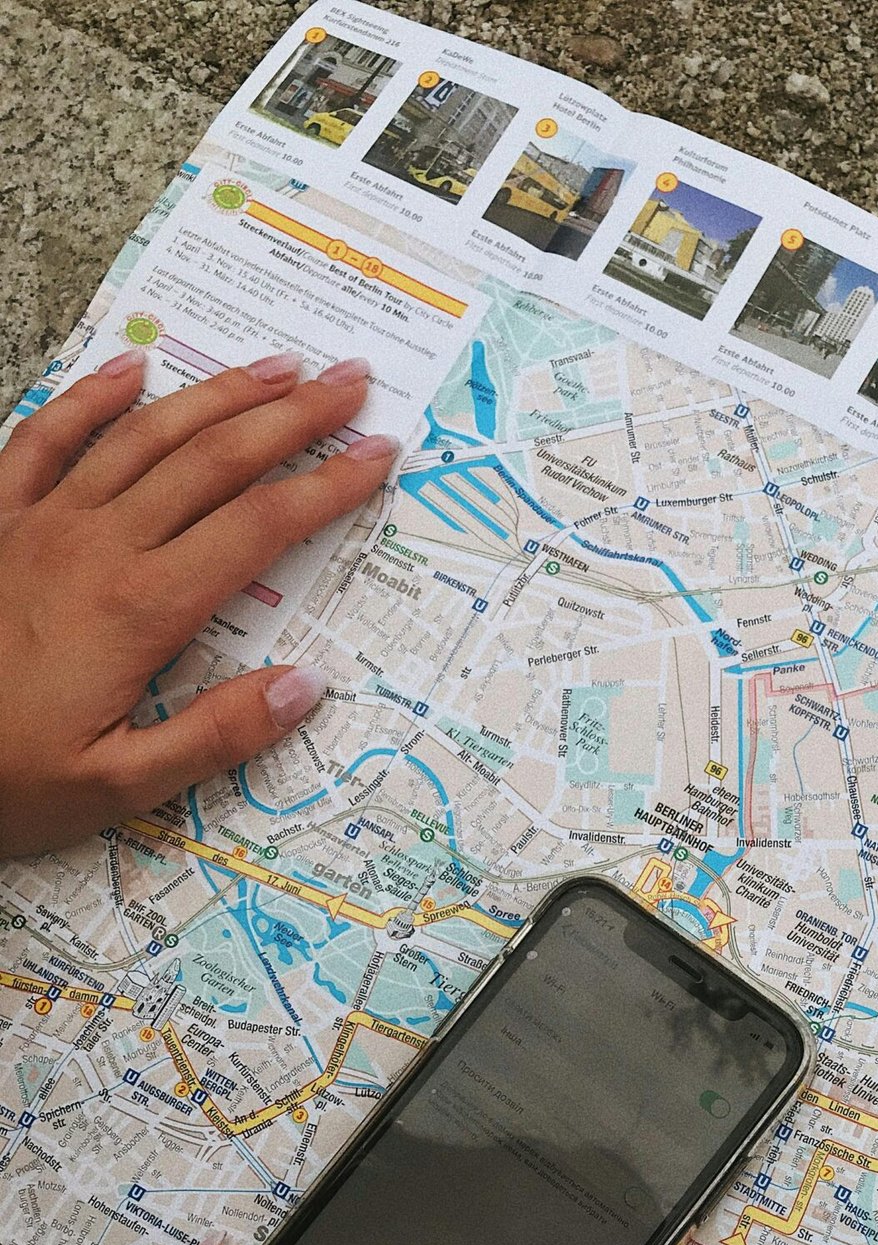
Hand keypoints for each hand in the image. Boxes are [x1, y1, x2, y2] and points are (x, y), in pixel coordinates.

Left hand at [0, 348, 399, 858]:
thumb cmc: (6, 776)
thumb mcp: (120, 784)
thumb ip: (217, 735)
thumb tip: (305, 686)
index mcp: (141, 608)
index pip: (260, 527)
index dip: (328, 486)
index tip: (379, 455)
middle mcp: (97, 546)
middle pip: (215, 460)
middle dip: (293, 416)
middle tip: (351, 382)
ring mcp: (41, 523)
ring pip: (145, 434)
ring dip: (218, 394)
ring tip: (277, 366)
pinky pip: (46, 437)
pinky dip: (93, 397)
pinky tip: (133, 369)